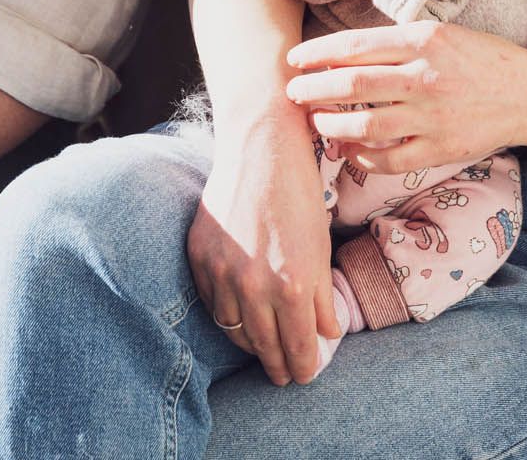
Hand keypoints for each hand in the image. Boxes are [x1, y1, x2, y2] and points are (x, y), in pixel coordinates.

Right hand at [186, 103, 338, 385]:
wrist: (260, 151)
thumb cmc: (299, 195)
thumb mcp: (321, 247)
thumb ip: (321, 297)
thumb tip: (327, 334)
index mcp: (291, 286)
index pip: (297, 349)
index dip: (303, 368)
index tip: (305, 375)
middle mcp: (253, 286)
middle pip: (264, 347)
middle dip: (277, 366)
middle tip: (284, 375)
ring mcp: (221, 272)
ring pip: (233, 331)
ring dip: (250, 345)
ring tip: (263, 349)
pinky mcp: (199, 257)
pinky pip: (211, 302)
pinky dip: (227, 314)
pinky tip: (239, 316)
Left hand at [286, 21, 526, 172]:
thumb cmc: (481, 58)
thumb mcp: (441, 33)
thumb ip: (398, 42)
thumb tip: (343, 54)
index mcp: (423, 40)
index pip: (356, 47)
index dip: (318, 53)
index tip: (295, 59)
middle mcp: (425, 77)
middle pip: (352, 86)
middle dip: (313, 90)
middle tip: (292, 92)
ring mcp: (433, 116)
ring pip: (365, 126)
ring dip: (331, 125)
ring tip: (315, 122)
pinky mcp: (441, 148)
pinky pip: (390, 160)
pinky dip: (363, 157)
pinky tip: (349, 151)